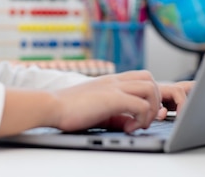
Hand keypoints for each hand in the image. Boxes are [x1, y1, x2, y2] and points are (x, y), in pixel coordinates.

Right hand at [51, 71, 191, 133]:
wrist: (51, 106)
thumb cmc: (68, 109)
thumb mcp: (97, 109)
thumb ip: (116, 113)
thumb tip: (132, 123)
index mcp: (110, 81)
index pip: (140, 77)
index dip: (148, 95)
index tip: (141, 115)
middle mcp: (114, 81)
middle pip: (150, 78)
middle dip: (154, 100)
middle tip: (142, 118)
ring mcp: (113, 87)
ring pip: (150, 88)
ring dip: (150, 109)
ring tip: (138, 124)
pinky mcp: (112, 98)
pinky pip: (141, 104)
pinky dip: (141, 119)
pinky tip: (128, 129)